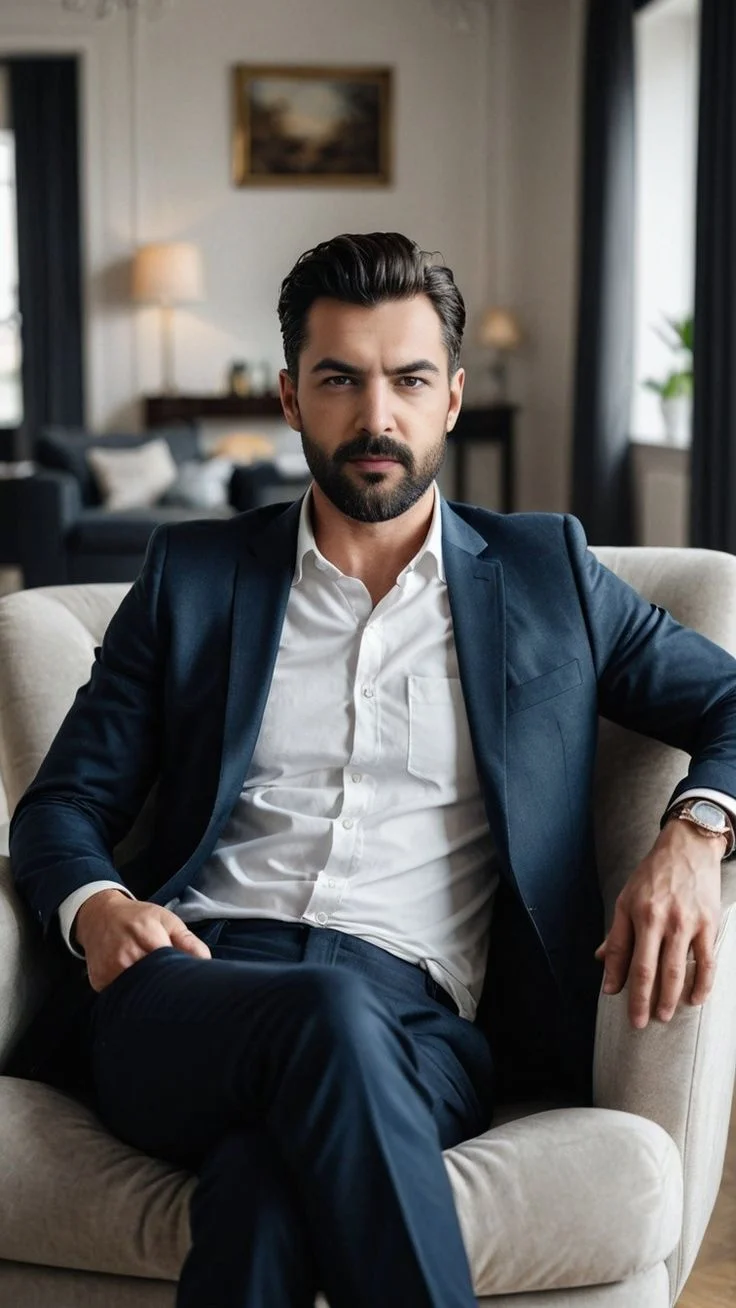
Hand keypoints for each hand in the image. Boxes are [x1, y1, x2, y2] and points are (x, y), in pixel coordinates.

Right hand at [73, 889, 210, 992]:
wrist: (100, 916)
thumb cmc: (138, 918)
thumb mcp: (166, 920)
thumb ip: (187, 941)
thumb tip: (206, 961)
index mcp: (146, 935)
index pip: (169, 967)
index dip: (179, 976)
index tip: (186, 981)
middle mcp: (125, 954)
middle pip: (152, 983)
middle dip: (164, 987)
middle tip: (171, 986)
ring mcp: (110, 969)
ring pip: (136, 993)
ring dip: (147, 992)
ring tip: (154, 985)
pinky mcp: (99, 981)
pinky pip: (120, 996)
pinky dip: (130, 995)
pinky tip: (136, 987)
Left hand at [594, 819, 722, 1028]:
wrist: (688, 848)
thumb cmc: (653, 875)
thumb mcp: (626, 898)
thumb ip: (616, 934)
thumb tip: (602, 967)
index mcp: (638, 912)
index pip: (626, 957)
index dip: (620, 984)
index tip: (616, 1002)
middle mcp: (661, 919)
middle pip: (650, 970)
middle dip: (643, 1000)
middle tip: (640, 1023)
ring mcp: (687, 923)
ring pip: (678, 970)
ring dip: (670, 998)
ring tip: (663, 1016)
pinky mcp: (708, 924)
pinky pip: (707, 962)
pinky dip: (702, 984)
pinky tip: (695, 999)